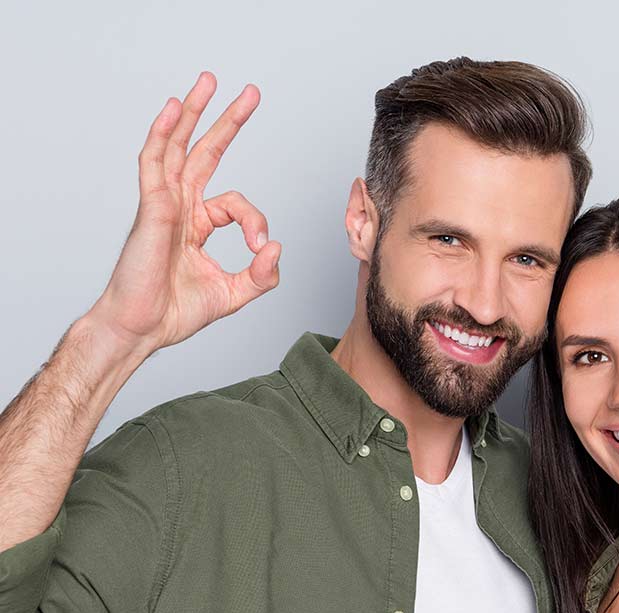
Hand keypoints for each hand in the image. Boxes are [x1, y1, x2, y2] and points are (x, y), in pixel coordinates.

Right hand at [88, 71, 280, 359]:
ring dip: (194, 113)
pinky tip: (175, 109)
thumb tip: (277, 248)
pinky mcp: (151, 208)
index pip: (236, 204)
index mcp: (197, 226)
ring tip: (210, 81)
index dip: (255, 222)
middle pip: (204, 153)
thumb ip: (262, 275)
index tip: (261, 250)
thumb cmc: (175, 312)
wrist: (144, 328)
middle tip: (250, 93)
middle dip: (227, 122)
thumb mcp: (234, 294)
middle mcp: (180, 208)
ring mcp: (163, 205)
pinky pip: (155, 162)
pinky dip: (163, 134)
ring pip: (178, 147)